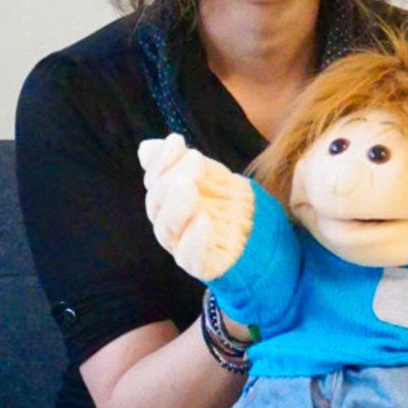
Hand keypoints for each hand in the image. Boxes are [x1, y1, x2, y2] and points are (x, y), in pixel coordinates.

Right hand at [136, 135, 254, 280]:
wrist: (260, 231)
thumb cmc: (227, 202)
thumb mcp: (210, 175)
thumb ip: (181, 162)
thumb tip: (146, 147)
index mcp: (167, 201)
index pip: (153, 181)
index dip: (161, 161)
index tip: (177, 140)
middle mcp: (170, 225)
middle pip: (157, 204)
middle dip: (170, 180)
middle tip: (194, 162)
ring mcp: (183, 247)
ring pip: (167, 230)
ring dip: (175, 207)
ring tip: (189, 187)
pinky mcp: (203, 266)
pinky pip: (191, 257)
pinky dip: (194, 240)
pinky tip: (203, 220)